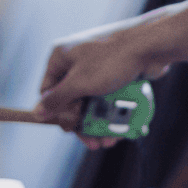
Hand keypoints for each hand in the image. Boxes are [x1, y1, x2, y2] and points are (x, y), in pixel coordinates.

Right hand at [33, 22, 169, 145]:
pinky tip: (117, 129)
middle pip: (71, 100)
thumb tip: (37, 112)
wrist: (151, 45)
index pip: (48, 90)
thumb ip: (57, 99)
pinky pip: (107, 97)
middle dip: (82, 123)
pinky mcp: (114, 72)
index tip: (69, 128)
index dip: (57, 112)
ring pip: (91, 101)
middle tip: (92, 142)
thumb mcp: (80, 83)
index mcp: (61, 56)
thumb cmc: (112, 60)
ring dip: (98, 123)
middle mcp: (76, 60)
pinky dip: (110, 112)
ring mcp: (96, 66)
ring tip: (108, 141)